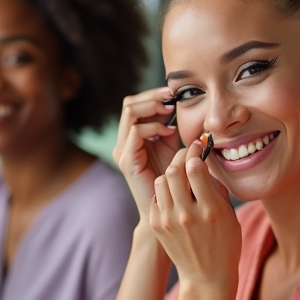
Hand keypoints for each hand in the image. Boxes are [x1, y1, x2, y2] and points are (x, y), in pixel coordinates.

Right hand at [113, 87, 180, 219]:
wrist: (167, 207)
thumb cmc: (172, 179)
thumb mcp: (172, 147)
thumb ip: (170, 128)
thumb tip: (176, 106)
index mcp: (132, 136)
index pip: (135, 104)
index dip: (153, 95)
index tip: (173, 92)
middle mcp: (124, 141)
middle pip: (129, 104)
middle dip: (152, 97)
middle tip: (171, 96)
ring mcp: (123, 150)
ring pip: (129, 113)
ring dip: (152, 107)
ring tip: (170, 111)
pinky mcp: (127, 160)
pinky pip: (135, 132)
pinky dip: (153, 127)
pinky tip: (168, 132)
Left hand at [150, 141, 240, 291]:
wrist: (206, 278)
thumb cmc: (224, 245)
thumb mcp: (230, 216)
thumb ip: (217, 189)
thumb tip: (205, 163)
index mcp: (210, 210)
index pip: (195, 168)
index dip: (196, 152)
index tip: (198, 147)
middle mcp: (187, 214)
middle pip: (174, 171)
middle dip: (181, 158)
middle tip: (187, 157)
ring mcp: (168, 221)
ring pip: (161, 181)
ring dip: (171, 175)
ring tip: (181, 179)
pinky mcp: (157, 226)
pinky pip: (156, 197)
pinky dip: (164, 192)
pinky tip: (174, 197)